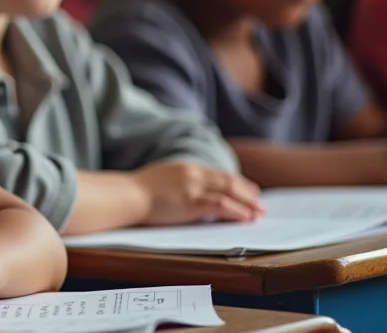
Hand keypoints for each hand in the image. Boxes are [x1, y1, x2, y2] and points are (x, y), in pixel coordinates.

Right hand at [131, 160, 263, 225]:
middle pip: (227, 181)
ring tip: (259, 213)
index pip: (216, 174)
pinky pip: (222, 205)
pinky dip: (237, 211)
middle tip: (260, 201)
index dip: (234, 181)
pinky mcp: (192, 202)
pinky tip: (246, 217)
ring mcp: (193, 187)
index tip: (247, 188)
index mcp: (185, 168)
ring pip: (229, 192)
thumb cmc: (135, 193)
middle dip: (246, 191)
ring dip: (247, 203)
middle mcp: (193, 173)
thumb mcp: (159, 182)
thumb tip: (186, 196)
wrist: (126, 195)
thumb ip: (176, 185)